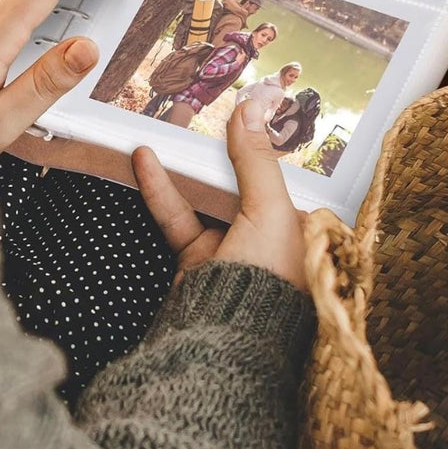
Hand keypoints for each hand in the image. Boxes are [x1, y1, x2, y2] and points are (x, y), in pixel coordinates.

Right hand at [131, 99, 305, 289]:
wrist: (225, 339)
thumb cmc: (266, 279)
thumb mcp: (270, 211)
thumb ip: (255, 159)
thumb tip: (251, 109)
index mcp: (302, 228)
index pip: (285, 174)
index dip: (266, 142)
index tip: (249, 109)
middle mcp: (270, 236)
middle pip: (242, 180)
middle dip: (222, 147)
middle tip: (206, 110)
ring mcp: (231, 247)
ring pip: (206, 193)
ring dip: (187, 163)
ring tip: (169, 126)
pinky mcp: (197, 256)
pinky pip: (178, 214)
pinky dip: (161, 187)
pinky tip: (144, 160)